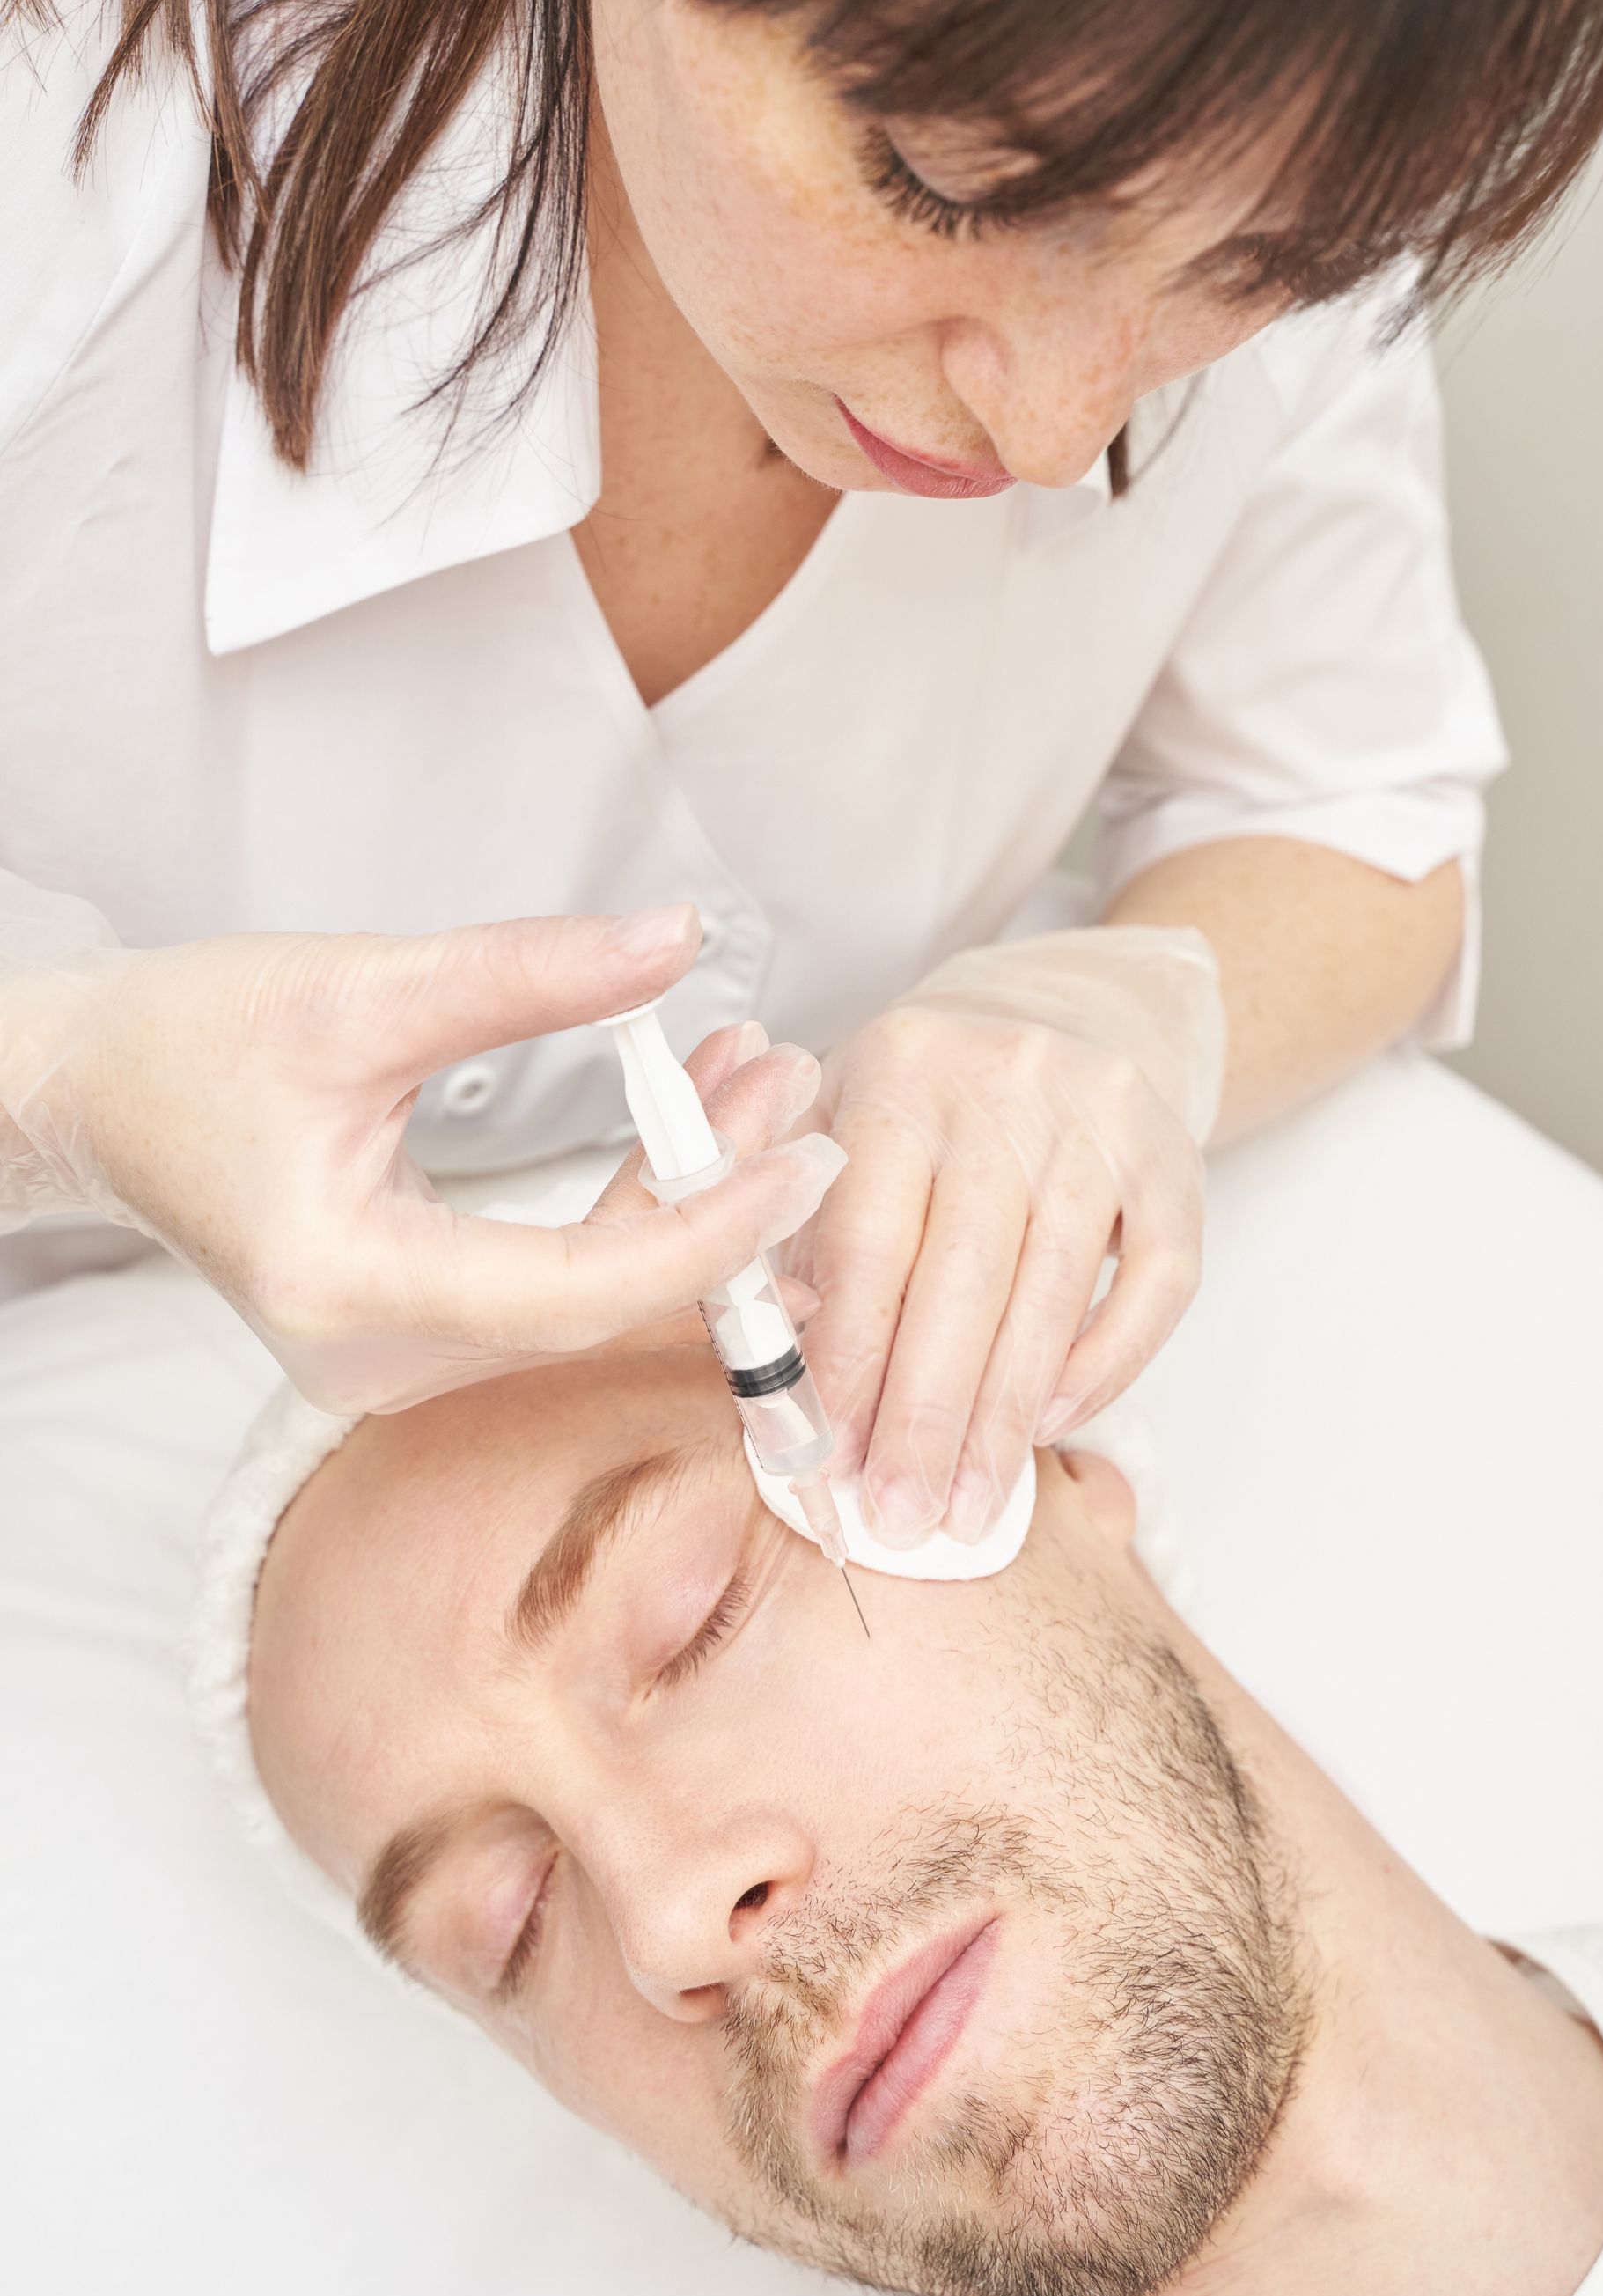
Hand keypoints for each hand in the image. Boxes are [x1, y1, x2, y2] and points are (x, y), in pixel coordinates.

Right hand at [0, 903, 844, 1411]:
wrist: (100, 1090)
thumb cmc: (197, 1039)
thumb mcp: (362, 988)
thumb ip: (523, 974)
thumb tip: (679, 938)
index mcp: (348, 1285)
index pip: (570, 1288)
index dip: (701, 1233)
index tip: (801, 1161)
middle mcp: (375, 1355)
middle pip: (596, 1305)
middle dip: (715, 1204)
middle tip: (808, 1098)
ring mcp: (396, 1357)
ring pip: (589, 1299)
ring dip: (684, 1197)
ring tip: (765, 1080)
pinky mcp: (416, 1331)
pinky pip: (557, 1284)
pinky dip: (630, 1206)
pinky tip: (696, 1118)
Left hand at [783, 927, 1223, 1549]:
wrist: (1072, 1012)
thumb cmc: (929, 1100)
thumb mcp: (837, 1115)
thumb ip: (790, 1217)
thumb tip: (774, 1346)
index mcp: (902, 1069)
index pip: (870, 1236)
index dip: (849, 1357)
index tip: (827, 1457)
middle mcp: (1006, 1081)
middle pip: (963, 1277)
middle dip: (926, 1415)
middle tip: (900, 1517)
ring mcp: (1102, 1118)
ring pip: (1052, 1292)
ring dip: (1005, 1418)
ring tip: (969, 1508)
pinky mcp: (1177, 1156)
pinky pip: (1154, 1283)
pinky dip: (1104, 1364)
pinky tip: (1050, 1426)